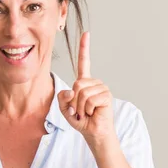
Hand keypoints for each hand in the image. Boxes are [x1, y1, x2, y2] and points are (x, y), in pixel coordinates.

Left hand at [58, 31, 116, 148]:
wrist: (93, 133)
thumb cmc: (81, 121)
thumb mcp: (65, 109)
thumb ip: (61, 98)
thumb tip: (72, 91)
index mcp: (84, 83)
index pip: (84, 63)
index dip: (84, 48)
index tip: (86, 34)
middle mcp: (94, 83)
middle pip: (77, 84)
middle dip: (74, 101)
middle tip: (80, 110)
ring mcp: (102, 88)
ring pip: (82, 92)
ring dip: (80, 107)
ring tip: (86, 113)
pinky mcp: (106, 96)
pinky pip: (89, 99)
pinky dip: (87, 110)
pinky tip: (92, 113)